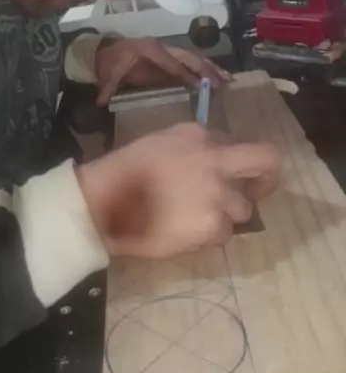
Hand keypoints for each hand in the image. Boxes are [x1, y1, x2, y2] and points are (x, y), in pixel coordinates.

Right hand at [76, 124, 278, 257]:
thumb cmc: (123, 172)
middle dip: (268, 179)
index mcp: (198, 135)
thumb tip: (214, 162)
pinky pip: (224, 234)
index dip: (241, 163)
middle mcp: (215, 159)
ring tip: (196, 221)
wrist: (104, 202)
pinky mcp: (212, 224)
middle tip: (258, 193)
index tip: (240, 175)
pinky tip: (185, 233)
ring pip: (243, 209)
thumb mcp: (159, 143)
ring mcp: (217, 193)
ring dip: (225, 216)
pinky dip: (209, 237)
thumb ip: (192, 148)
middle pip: (266, 162)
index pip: (237, 143)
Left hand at [95, 36, 230, 105]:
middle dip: (207, 69)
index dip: (186, 74)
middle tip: (223, 82)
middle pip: (189, 57)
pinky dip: (205, 70)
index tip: (201, 86)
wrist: (104, 52)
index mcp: (149, 50)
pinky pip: (190, 63)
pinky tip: (218, 79)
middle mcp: (162, 48)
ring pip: (193, 58)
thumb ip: (107, 87)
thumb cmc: (108, 63)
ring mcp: (167, 52)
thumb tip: (101, 101)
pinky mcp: (169, 59)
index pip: (171, 63)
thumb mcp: (107, 74)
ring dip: (211, 68)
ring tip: (228, 80)